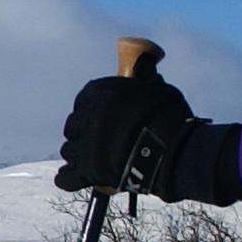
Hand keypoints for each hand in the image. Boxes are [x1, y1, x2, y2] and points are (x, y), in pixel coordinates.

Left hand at [57, 65, 194, 193]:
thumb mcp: (156, 88)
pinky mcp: (88, 172)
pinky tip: (71, 177)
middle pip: (73, 126)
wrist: (175, 152)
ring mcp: (85, 146)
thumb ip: (141, 79)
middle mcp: (88, 118)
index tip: (99, 116)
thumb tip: (141, 62)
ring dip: (79, 155)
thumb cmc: (170, 118)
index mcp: (100, 94)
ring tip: (93, 159)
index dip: (91, 108)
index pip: (84, 99)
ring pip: (69, 151)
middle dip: (83, 132)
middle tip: (97, 140)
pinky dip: (68, 178)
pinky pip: (66, 178)